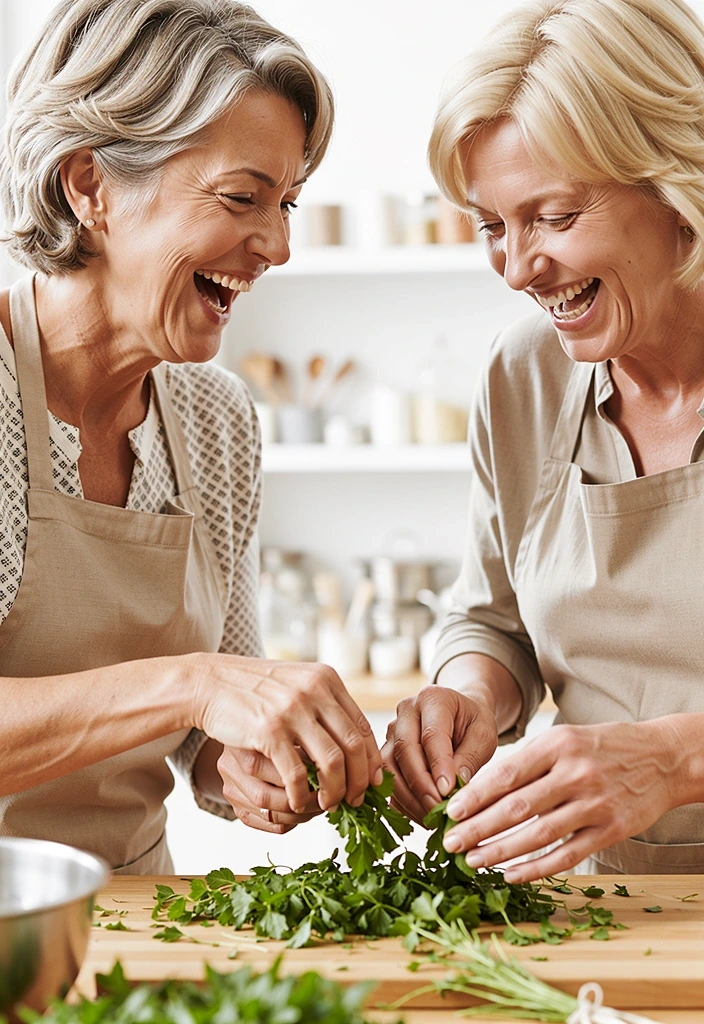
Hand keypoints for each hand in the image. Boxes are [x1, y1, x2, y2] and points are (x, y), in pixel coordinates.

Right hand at [187, 653, 382, 816]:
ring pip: (331, 762)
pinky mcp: (269, 731)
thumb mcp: (297, 683)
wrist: (210, 682)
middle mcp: (314, 691)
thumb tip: (356, 744)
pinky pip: (297, 773)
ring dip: (334, 791)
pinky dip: (303, 795)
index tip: (373, 782)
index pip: (361, 726)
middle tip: (356, 801)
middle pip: (353, 746)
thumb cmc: (255, 689)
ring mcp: (292, 710)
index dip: (371, 759)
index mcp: (326, 679)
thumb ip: (324, 704)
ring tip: (329, 806)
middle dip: (359, 780)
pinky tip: (299, 803)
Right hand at [381, 685, 497, 823]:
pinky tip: (421, 815)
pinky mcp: (385, 752)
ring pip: (390, 767)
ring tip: (430, 818)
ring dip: (408, 797)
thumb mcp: (484, 735)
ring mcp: (391, 731)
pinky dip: (402, 801)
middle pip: (404, 750)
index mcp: (433, 699)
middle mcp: (406, 712)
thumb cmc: (473, 723)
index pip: (431, 735)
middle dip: (420, 784)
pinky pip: (386, 780)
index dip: (438, 765)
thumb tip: (452, 787)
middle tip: (437, 809)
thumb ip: (469, 757)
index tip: (447, 792)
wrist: (459, 716)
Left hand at [442, 719, 679, 881]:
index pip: (507, 774)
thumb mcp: (565, 738)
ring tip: (473, 860)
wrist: (662, 758)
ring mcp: (595, 804)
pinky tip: (511, 875)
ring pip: (538, 835)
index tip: (450, 812)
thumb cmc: (602, 747)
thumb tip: (480, 790)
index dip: (475, 796)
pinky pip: (567, 855)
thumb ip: (529, 761)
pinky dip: (536, 868)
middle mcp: (575, 773)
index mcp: (558, 744)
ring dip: (501, 851)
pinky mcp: (612, 830)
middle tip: (450, 843)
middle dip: (478, 828)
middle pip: (517, 807)